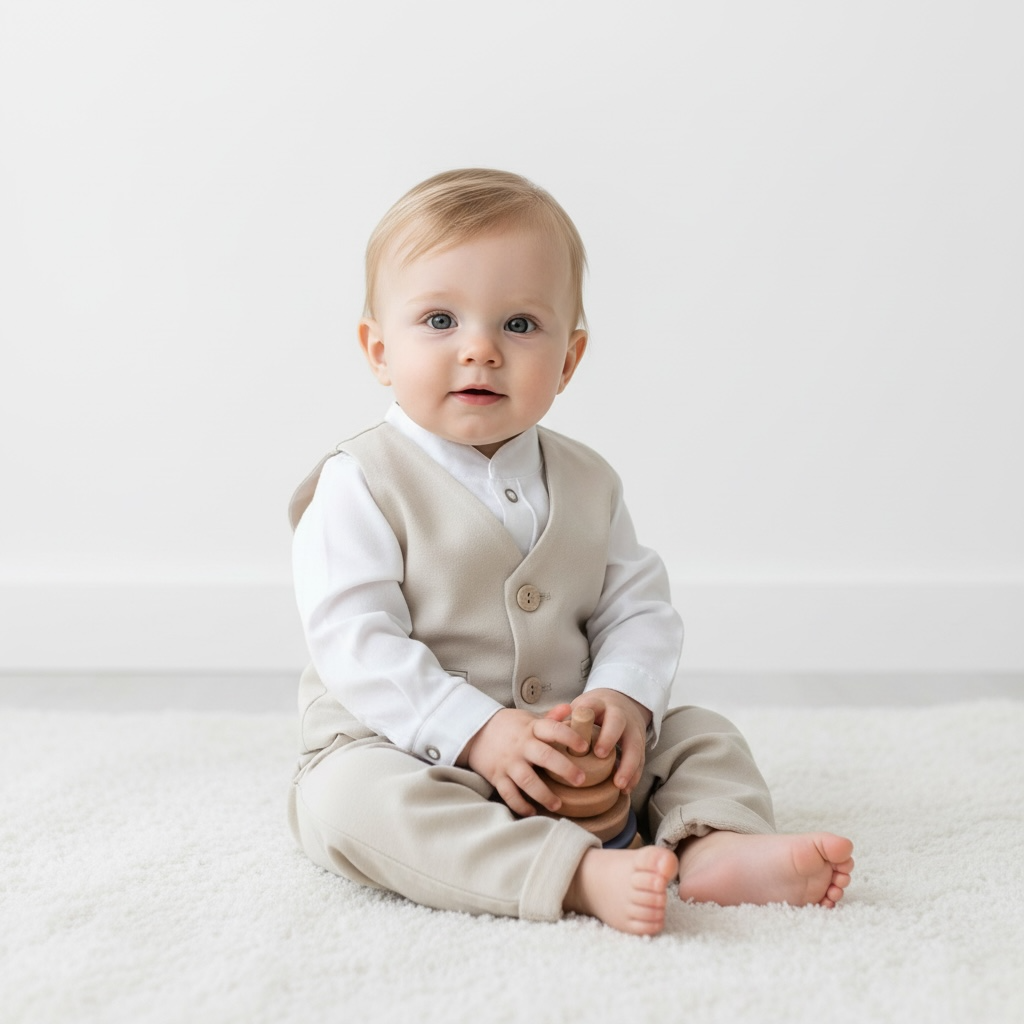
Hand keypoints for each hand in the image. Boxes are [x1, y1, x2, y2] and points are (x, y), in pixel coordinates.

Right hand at [458, 705, 588, 816]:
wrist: (475, 731)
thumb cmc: (510, 726)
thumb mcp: (529, 719)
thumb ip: (550, 717)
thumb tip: (570, 709)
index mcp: (532, 728)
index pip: (553, 729)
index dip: (569, 736)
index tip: (584, 747)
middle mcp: (521, 745)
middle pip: (545, 756)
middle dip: (564, 769)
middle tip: (580, 780)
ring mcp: (509, 762)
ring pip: (527, 780)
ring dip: (544, 794)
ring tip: (558, 805)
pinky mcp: (497, 776)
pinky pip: (509, 794)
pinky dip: (520, 805)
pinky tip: (532, 811)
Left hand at [570, 689, 651, 793]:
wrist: (620, 703)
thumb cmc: (594, 711)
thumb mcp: (580, 707)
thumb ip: (563, 717)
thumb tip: (545, 725)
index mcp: (599, 704)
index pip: (593, 707)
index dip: (587, 719)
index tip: (586, 740)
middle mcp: (619, 714)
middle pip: (617, 723)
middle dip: (610, 739)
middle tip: (601, 756)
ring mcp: (632, 728)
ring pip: (634, 745)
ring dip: (629, 766)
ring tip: (619, 785)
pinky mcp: (639, 743)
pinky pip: (640, 759)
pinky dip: (635, 774)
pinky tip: (626, 788)